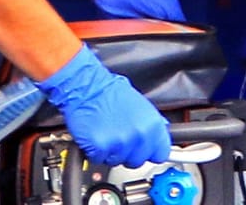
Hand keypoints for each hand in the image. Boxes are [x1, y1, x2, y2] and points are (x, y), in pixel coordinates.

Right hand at [37, 46, 171, 166]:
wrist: (85, 85)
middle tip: (117, 136)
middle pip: (137, 160)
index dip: (148, 152)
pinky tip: (94, 134)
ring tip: (104, 131)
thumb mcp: (139, 102)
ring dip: (109, 151)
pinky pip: (99, 158)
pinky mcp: (101, 147)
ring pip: (117, 160)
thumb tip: (160, 130)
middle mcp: (139, 135)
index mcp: (152, 125)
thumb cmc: (107, 90)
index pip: (160, 154)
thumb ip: (151, 122)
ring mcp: (120, 143)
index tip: (142, 149)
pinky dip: (94, 150)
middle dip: (126, 152)